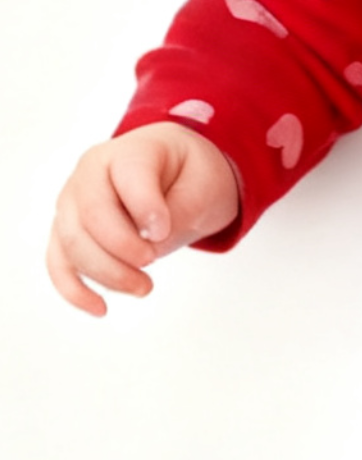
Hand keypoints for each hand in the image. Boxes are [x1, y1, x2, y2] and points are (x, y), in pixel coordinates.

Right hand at [47, 124, 239, 316]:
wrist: (175, 174)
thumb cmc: (189, 174)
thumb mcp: (204, 184)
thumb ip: (180, 211)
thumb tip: (150, 242)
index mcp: (129, 152)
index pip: (127, 176)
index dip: (145, 208)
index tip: (163, 231)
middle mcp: (91, 174)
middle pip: (90, 214)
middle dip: (122, 249)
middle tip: (152, 263)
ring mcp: (74, 203)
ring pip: (72, 242)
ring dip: (106, 274)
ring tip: (143, 287)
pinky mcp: (69, 232)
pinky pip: (59, 263)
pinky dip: (74, 289)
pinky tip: (99, 308)